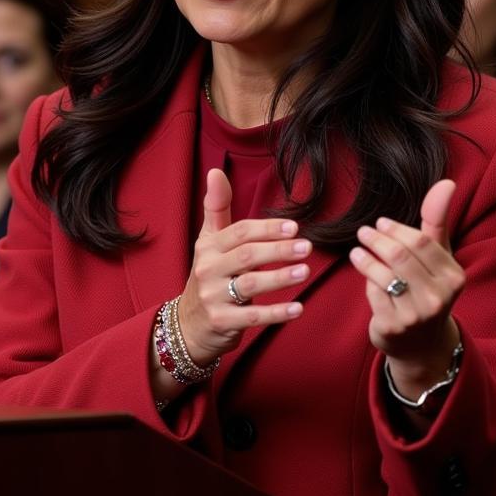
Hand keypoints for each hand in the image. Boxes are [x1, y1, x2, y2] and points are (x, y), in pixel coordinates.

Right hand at [176, 168, 307, 366]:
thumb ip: (217, 208)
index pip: (240, 232)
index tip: (294, 226)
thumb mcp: (209, 241)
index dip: (267, 228)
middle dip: (278, 250)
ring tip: (305, 272)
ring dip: (280, 278)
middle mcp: (208, 269)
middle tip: (307, 247)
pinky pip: (252, 316)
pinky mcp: (221, 322)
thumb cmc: (209, 275)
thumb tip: (216, 171)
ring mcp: (213, 297)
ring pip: (250, 284)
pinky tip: (298, 308)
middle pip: (246, 255)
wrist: (188, 324)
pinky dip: (276, 312)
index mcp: (209, 246)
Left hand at [349, 179, 463, 395]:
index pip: (421, 243)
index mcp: (454, 277)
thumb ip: (438, 220)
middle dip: (378, 240)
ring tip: (357, 250)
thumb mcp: (437, 256)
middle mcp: (439, 298)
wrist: (421, 343)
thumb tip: (446, 181)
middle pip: (401, 256)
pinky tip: (364, 272)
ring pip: (384, 275)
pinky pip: (374, 294)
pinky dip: (367, 281)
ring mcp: (417, 316)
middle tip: (364, 232)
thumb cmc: (427, 288)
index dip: (397, 230)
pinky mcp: (394, 328)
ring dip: (366, 258)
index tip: (381, 223)